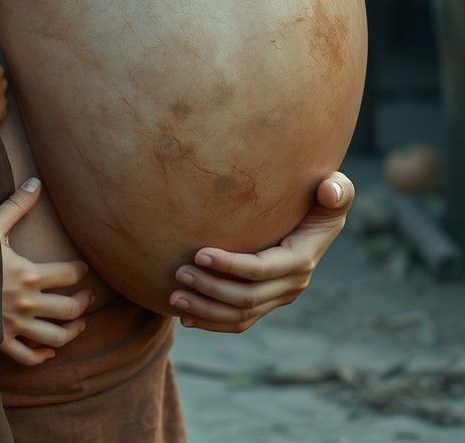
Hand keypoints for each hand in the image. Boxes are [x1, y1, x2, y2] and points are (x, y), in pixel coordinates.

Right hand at [0, 178, 91, 365]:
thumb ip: (17, 205)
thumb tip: (36, 181)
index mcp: (29, 273)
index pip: (69, 274)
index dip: (80, 271)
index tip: (83, 268)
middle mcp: (27, 302)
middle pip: (69, 308)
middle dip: (83, 302)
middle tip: (88, 296)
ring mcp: (14, 325)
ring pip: (55, 337)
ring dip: (73, 331)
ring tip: (80, 323)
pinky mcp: (0, 341)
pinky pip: (28, 357)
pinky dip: (42, 356)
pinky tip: (50, 350)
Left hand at [169, 171, 354, 332]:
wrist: (317, 219)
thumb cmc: (320, 196)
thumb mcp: (336, 189)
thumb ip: (337, 189)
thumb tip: (327, 189)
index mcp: (301, 258)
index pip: (261, 269)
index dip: (230, 265)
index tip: (199, 252)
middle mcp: (293, 284)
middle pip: (246, 296)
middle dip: (210, 288)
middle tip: (178, 272)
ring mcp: (280, 296)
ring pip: (240, 314)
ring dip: (205, 310)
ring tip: (174, 298)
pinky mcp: (267, 302)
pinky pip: (240, 321)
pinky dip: (212, 323)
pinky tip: (185, 319)